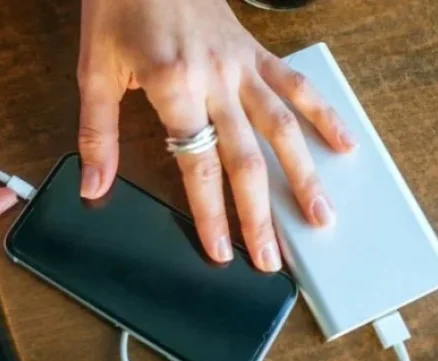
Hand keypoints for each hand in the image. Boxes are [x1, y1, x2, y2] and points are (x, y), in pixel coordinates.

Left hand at [77, 0, 354, 271]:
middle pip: (246, 158)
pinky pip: (296, 85)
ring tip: (320, 217)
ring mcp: (243, 65)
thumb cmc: (119, 6)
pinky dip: (322, 115)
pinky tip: (343, 145)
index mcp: (174, 85)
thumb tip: (93, 187)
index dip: (211, 214)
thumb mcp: (95, 69)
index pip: (198, 165)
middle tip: (272, 259)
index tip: (223, 252)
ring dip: (303, 176)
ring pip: (282, 127)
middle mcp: (217, 79)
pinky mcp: (256, 51)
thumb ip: (98, 133)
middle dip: (261, 215)